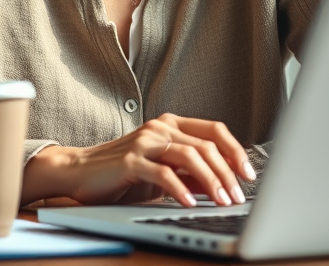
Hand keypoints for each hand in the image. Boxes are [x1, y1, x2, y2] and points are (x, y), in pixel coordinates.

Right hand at [21, 114, 255, 207]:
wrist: (79, 172)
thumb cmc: (122, 173)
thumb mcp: (163, 171)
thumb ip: (190, 173)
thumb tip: (223, 185)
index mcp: (171, 124)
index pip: (214, 130)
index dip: (235, 151)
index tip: (249, 174)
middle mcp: (160, 127)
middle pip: (206, 145)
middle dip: (228, 172)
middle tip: (238, 196)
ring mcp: (145, 141)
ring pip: (189, 155)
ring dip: (211, 181)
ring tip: (221, 201)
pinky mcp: (130, 160)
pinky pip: (162, 173)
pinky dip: (180, 189)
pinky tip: (189, 204)